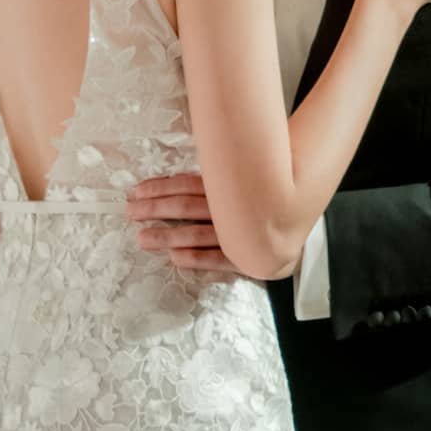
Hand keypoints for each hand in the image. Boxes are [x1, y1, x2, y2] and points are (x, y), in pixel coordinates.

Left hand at [127, 174, 293, 278]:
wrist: (300, 224)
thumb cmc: (265, 199)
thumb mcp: (243, 179)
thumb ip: (218, 175)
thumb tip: (185, 170)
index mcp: (227, 187)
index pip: (188, 185)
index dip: (161, 188)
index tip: (136, 191)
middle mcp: (229, 208)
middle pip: (185, 207)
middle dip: (155, 209)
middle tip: (131, 212)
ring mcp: (237, 233)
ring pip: (196, 233)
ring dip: (167, 237)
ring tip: (143, 239)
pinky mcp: (246, 257)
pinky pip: (219, 259)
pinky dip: (197, 258)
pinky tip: (176, 259)